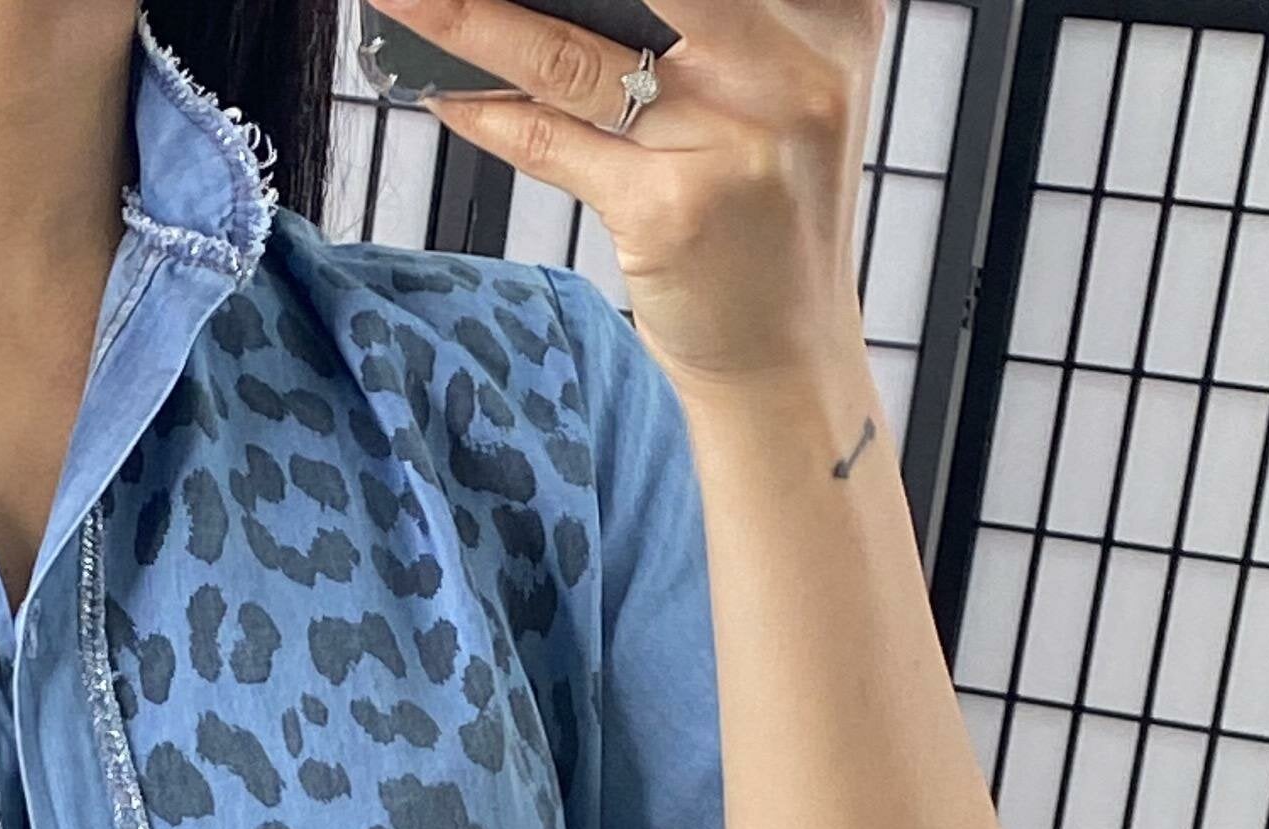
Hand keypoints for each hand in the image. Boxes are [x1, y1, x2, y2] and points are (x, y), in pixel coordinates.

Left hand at [373, 0, 883, 396]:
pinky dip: (485, 114)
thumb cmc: (763, 214)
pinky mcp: (669, 212)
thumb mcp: (771, 90)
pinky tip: (441, 91)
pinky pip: (550, 141)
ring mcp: (730, 140)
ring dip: (468, 21)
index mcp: (827, 14)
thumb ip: (703, 24)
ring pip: (568, 56)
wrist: (787, 353)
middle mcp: (790, 66)